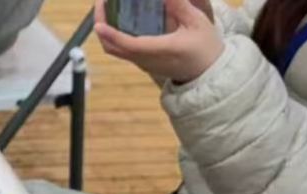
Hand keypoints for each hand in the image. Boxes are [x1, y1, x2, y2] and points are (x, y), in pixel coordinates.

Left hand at [99, 0, 221, 79]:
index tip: (99, 23)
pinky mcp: (144, 62)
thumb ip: (179, 6)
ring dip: (106, 30)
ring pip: (116, 50)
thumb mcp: (197, 22)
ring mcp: (143, 63)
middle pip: (113, 49)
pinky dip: (115, 34)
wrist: (207, 73)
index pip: (129, 45)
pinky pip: (122, 50)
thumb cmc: (205, 46)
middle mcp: (146, 60)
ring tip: (107, 6)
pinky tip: (118, 17)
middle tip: (101, 2)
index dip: (112, 34)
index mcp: (160, 50)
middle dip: (102, 27)